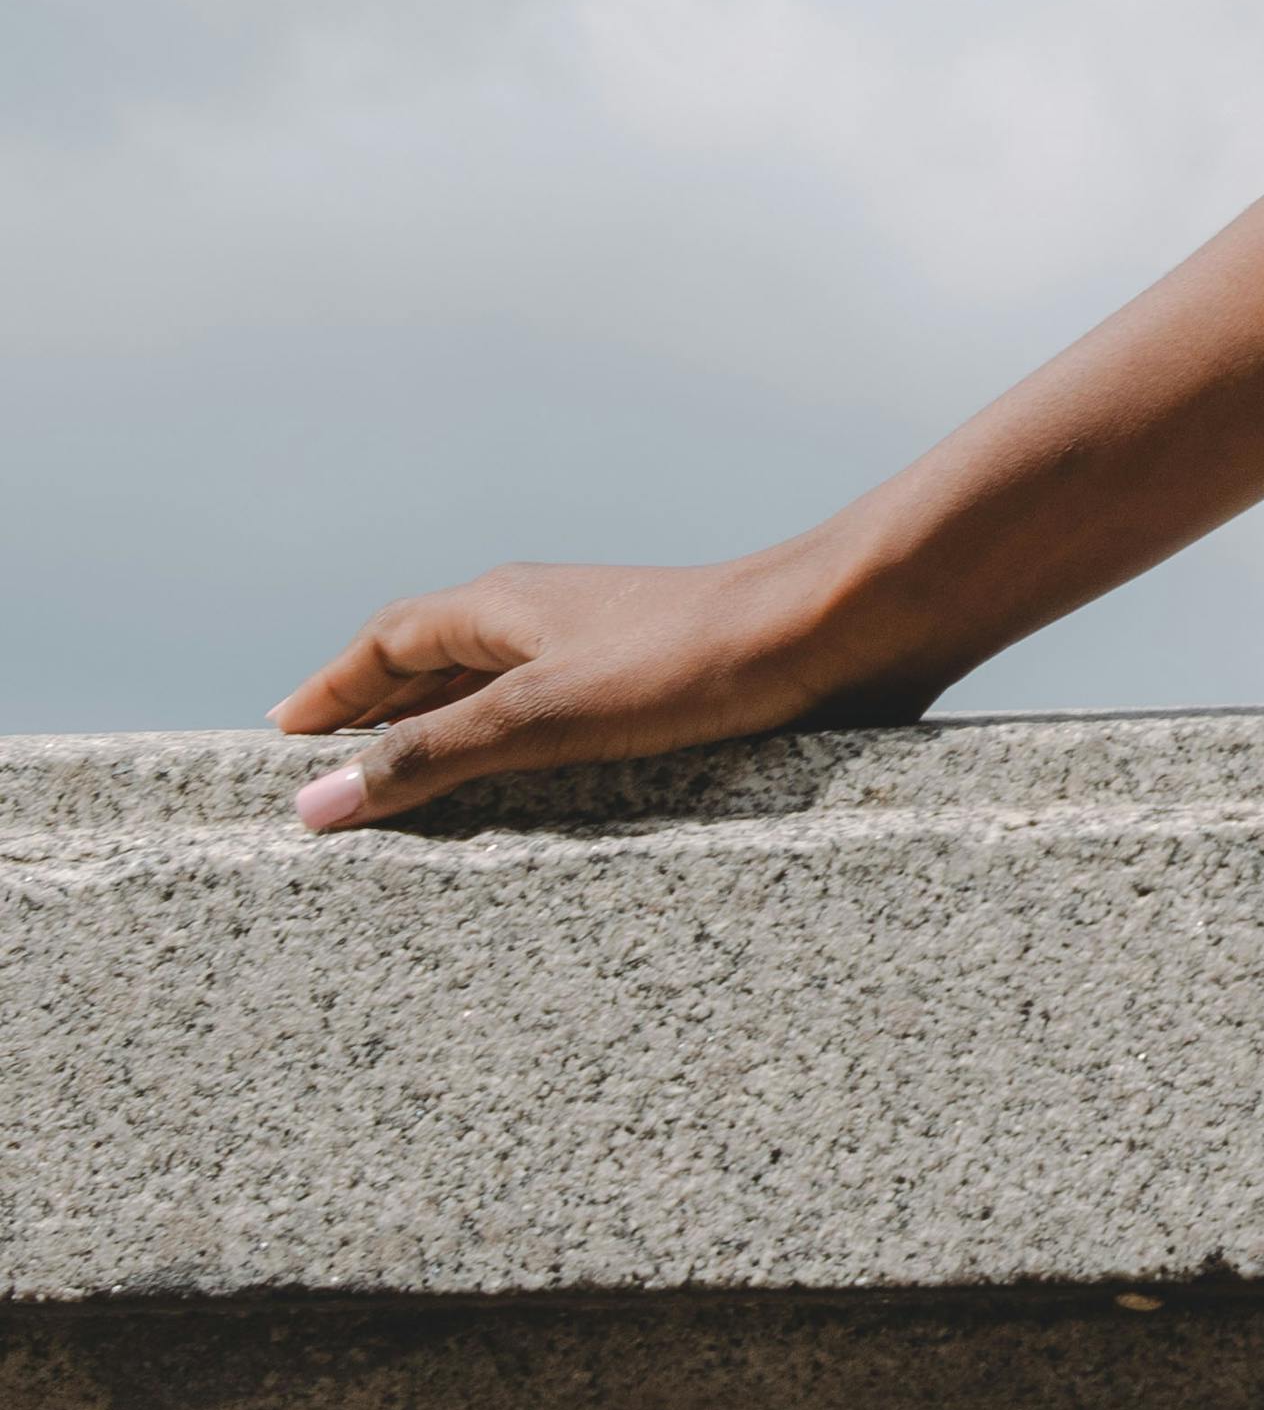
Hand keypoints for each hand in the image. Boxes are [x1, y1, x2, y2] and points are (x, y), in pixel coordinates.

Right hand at [273, 548, 914, 833]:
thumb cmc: (690, 660)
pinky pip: (560, 717)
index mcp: (505, 607)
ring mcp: (604, 650)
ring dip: (451, 734)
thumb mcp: (540, 717)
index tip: (284, 732)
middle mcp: (547, 618)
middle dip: (381, 712)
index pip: (389, 640)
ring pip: (501, 690)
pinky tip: (534, 797)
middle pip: (437, 664)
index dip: (334, 687)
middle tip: (331, 772)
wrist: (834, 632)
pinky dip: (521, 754)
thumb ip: (429, 759)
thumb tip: (317, 802)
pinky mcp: (660, 686)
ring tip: (412, 793)